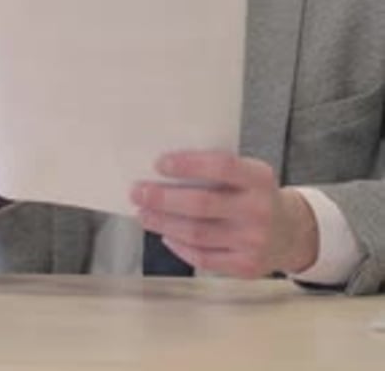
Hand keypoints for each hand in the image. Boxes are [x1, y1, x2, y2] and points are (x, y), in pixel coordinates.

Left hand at [130, 151, 318, 277]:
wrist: (293, 232)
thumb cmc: (256, 195)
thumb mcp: (249, 174)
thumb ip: (218, 170)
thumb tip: (165, 169)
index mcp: (259, 177)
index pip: (222, 166)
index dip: (188, 165)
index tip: (159, 163)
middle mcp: (258, 209)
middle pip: (203, 204)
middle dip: (164, 199)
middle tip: (138, 192)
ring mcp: (253, 241)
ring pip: (198, 234)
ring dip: (164, 223)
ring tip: (143, 214)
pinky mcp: (246, 266)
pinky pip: (203, 258)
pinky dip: (179, 247)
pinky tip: (165, 235)